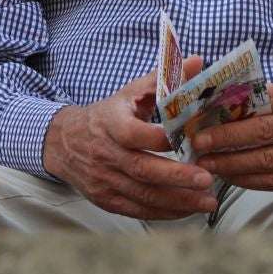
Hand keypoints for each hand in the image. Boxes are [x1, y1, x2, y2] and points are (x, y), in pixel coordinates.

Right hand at [41, 60, 219, 219]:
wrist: (64, 142)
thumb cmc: (108, 115)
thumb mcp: (130, 93)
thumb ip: (163, 80)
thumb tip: (197, 61)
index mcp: (111, 124)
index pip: (135, 133)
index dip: (162, 139)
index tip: (192, 139)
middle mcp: (106, 154)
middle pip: (141, 169)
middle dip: (176, 177)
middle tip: (207, 179)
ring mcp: (104, 180)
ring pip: (143, 195)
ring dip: (178, 200)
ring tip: (207, 200)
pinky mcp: (106, 200)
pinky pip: (138, 210)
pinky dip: (165, 212)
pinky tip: (188, 209)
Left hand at [190, 82, 272, 192]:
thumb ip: (259, 96)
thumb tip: (213, 102)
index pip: (264, 100)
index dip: (232, 111)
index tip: (204, 119)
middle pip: (263, 133)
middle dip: (226, 139)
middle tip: (199, 144)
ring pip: (265, 161)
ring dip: (231, 164)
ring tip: (206, 163)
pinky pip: (272, 182)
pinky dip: (246, 180)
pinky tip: (227, 175)